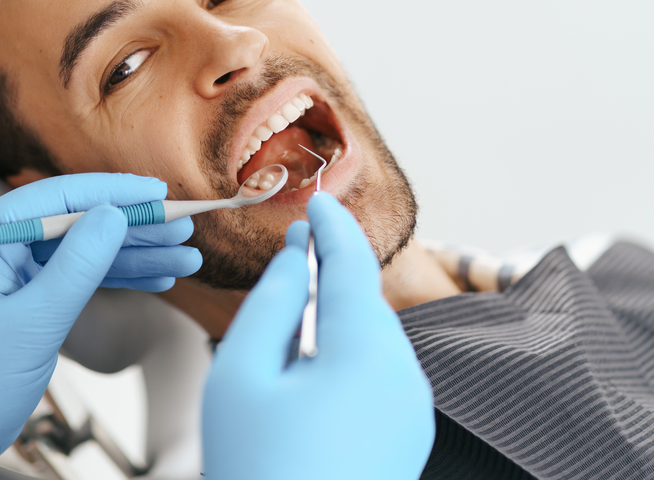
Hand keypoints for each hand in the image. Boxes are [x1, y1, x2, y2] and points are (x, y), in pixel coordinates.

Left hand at [0, 173, 200, 479]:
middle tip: (183, 225)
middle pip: (72, 221)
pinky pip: (74, 276)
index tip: (157, 192)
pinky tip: (158, 279)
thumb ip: (77, 265)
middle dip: (131, 226)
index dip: (110, 191)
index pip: (52, 199)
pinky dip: (114, 279)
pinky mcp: (23, 296)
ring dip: (132, 255)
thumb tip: (114, 214)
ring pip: (80, 250)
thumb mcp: (34, 323)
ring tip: (185, 255)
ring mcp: (8, 271)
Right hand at [202, 193, 434, 479]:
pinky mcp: (408, 437)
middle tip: (291, 256)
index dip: (330, 226)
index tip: (315, 200)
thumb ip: (268, 305)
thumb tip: (291, 262)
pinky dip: (347, 356)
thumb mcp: (241, 378)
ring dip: (335, 319)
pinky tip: (310, 379)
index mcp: (363, 350)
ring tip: (289, 331)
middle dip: (329, 274)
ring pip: (372, 338)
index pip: (349, 263)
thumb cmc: (261, 471)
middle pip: (362, 301)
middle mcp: (403, 374)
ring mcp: (412, 410)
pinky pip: (379, 375)